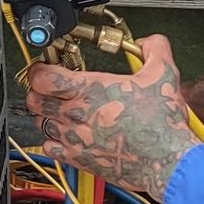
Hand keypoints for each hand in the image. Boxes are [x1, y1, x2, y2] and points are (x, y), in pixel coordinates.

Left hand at [25, 32, 200, 199]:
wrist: (168, 161)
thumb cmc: (163, 123)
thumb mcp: (165, 74)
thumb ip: (154, 49)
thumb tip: (149, 42)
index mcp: (91, 90)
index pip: (43, 77)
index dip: (39, 70)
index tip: (45, 67)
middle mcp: (77, 114)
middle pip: (35, 100)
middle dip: (38, 91)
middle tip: (50, 87)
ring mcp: (76, 139)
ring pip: (40, 123)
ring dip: (46, 114)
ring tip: (61, 109)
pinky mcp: (79, 159)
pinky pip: (50, 148)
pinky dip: (52, 140)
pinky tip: (67, 135)